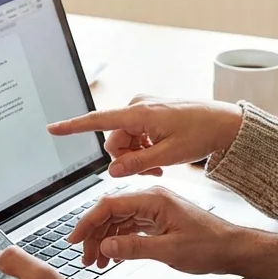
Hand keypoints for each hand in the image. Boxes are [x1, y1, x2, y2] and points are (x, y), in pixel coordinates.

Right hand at [48, 96, 243, 177]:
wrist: (225, 122)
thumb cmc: (202, 134)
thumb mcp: (168, 155)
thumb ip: (136, 163)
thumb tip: (112, 171)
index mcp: (139, 113)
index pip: (97, 121)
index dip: (73, 127)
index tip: (52, 129)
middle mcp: (137, 106)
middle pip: (114, 140)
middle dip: (126, 159)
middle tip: (151, 171)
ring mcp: (144, 109)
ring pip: (125, 141)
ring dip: (136, 156)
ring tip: (159, 166)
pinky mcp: (151, 113)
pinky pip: (136, 135)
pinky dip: (144, 149)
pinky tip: (160, 158)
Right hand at [68, 187, 244, 274]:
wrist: (233, 249)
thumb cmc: (209, 246)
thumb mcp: (170, 251)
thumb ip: (135, 248)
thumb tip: (107, 246)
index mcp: (153, 200)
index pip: (110, 205)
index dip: (89, 222)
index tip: (75, 239)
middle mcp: (152, 201)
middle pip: (111, 213)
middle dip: (95, 235)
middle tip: (85, 257)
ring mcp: (155, 210)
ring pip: (119, 222)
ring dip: (106, 240)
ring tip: (97, 262)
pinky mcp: (159, 221)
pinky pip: (131, 227)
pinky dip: (120, 241)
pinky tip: (114, 256)